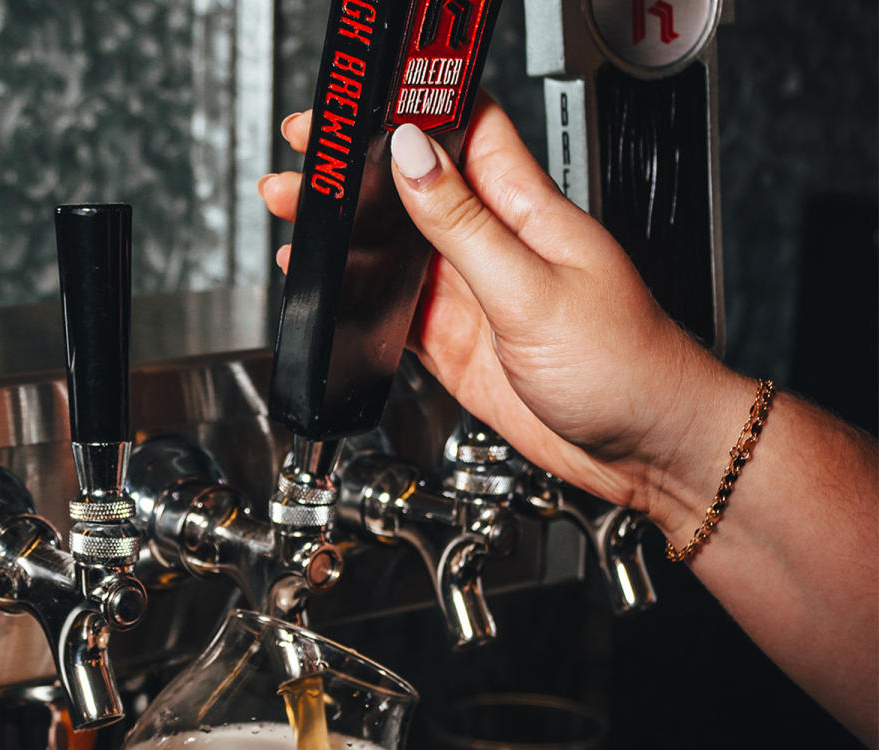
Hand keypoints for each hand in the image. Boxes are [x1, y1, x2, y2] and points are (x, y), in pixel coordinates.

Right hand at [258, 98, 750, 535]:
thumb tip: (411, 157)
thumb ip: (463, 228)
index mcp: (526, 211)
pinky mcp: (460, 339)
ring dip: (349, 232)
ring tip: (298, 220)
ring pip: (398, 247)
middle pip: (415, 188)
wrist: (644, 448)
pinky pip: (398, 307)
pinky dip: (360, 296)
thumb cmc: (626, 366)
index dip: (409, 111)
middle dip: (358, 170)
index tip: (357, 109)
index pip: (464, 131)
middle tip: (307, 161)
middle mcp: (496, 244)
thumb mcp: (534, 291)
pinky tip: (332, 287)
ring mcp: (475, 292)